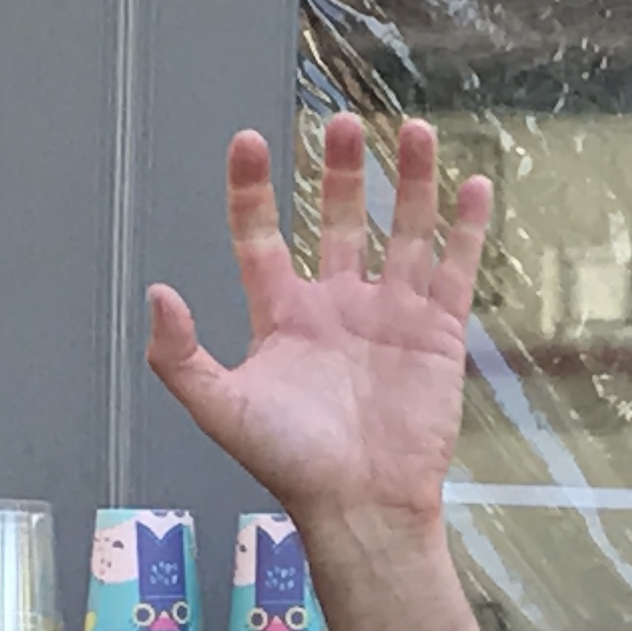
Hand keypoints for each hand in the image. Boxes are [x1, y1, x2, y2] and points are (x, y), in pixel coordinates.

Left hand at [145, 116, 493, 547]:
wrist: (363, 506)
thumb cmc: (291, 464)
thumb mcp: (220, 409)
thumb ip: (180, 355)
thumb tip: (158, 293)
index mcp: (284, 316)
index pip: (262, 236)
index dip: (253, 190)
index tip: (248, 142)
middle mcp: (338, 305)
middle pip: (338, 219)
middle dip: (339, 171)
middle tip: (340, 124)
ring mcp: (391, 315)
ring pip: (403, 230)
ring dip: (407, 181)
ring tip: (409, 129)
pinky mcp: (438, 333)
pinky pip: (454, 269)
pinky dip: (465, 228)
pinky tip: (473, 184)